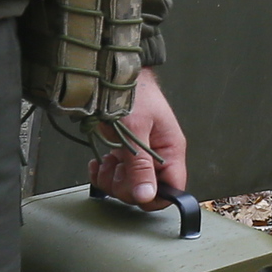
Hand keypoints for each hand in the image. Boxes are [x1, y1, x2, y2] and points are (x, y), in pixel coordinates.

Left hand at [87, 71, 188, 206]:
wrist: (114, 75)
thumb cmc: (133, 95)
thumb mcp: (136, 131)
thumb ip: (141, 165)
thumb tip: (147, 196)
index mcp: (170, 150)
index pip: (173, 188)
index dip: (154, 196)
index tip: (135, 189)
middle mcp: (158, 157)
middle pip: (147, 191)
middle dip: (126, 185)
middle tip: (115, 168)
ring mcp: (140, 156)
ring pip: (129, 186)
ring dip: (112, 179)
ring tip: (105, 162)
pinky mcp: (124, 154)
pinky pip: (115, 176)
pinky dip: (103, 174)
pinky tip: (98, 162)